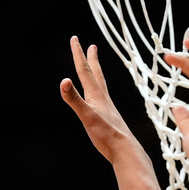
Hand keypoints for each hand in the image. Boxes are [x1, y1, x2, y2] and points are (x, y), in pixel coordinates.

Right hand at [60, 36, 139, 163]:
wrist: (125, 150)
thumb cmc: (106, 135)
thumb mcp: (87, 116)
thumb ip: (74, 99)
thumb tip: (63, 81)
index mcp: (96, 95)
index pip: (84, 71)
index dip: (78, 54)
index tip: (74, 39)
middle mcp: (103, 98)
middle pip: (96, 74)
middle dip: (91, 59)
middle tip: (92, 46)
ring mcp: (107, 108)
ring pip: (101, 86)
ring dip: (97, 74)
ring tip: (95, 69)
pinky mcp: (109, 118)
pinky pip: (102, 99)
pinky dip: (99, 93)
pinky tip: (99, 98)